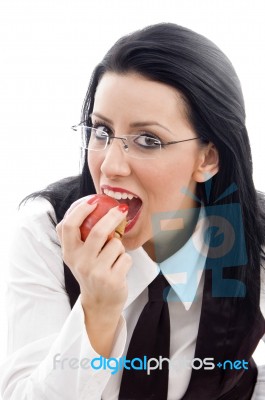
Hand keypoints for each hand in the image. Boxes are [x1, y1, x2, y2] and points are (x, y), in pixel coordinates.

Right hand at [56, 198, 131, 355]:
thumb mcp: (77, 256)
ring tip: (114, 257)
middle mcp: (80, 263)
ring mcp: (96, 273)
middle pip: (97, 232)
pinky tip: (118, 269)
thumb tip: (87, 204)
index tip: (93, 201)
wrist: (100, 303)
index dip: (80, 211)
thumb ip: (77, 236)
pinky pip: (126, 257)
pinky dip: (126, 259)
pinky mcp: (113, 281)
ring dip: (119, 246)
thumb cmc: (91, 272)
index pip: (68, 226)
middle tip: (121, 209)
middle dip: (112, 217)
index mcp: (69, 253)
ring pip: (116, 244)